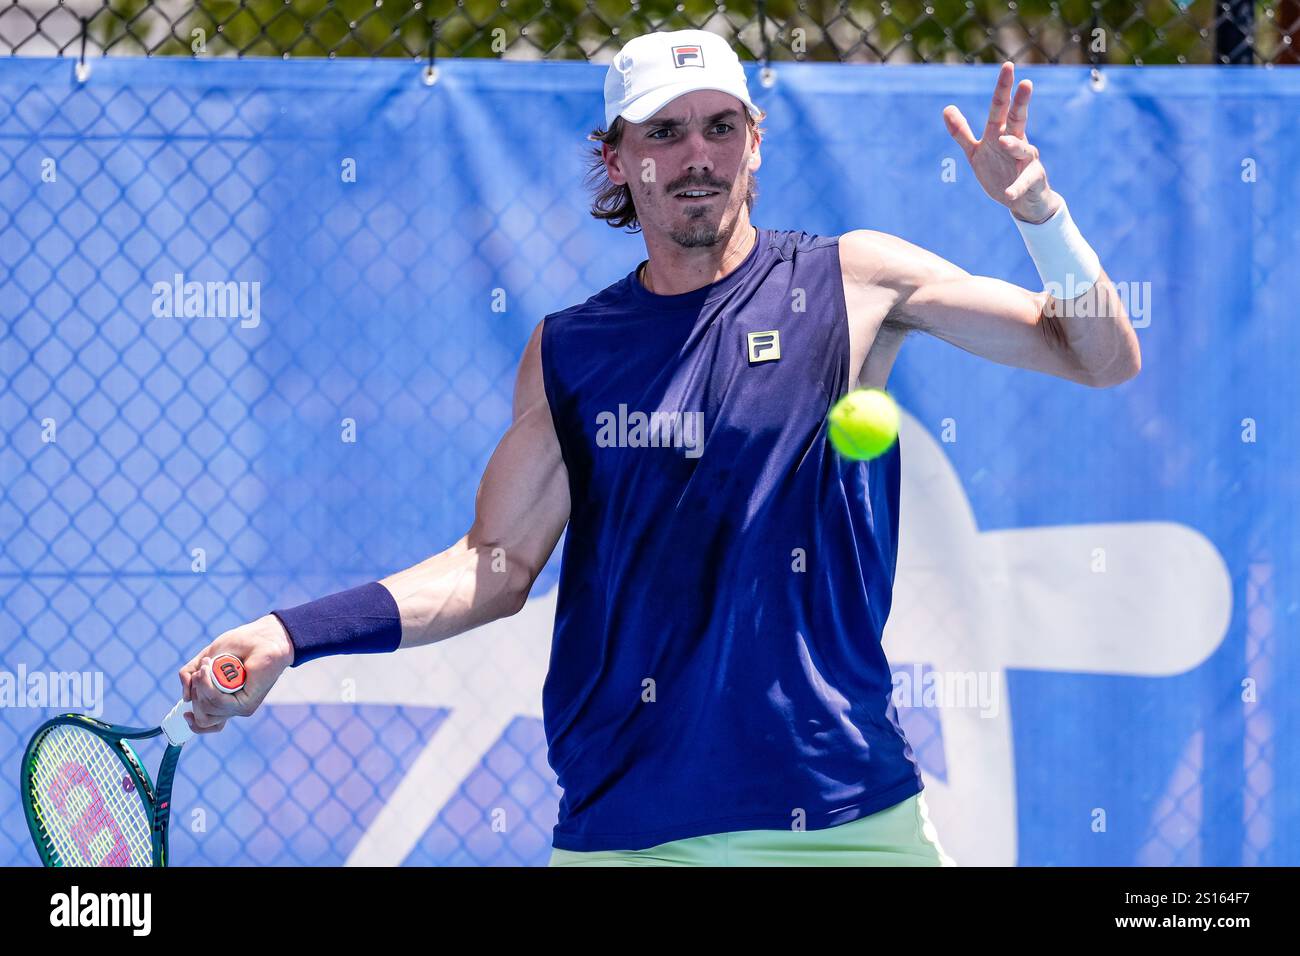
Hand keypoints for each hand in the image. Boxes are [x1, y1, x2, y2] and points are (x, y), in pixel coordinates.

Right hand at [178, 614, 293, 733]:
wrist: (263, 637)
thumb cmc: (239, 645)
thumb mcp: (207, 658)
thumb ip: (190, 676)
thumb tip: (185, 699)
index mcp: (224, 701)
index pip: (207, 725)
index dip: (193, 723)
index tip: (185, 713)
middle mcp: (232, 708)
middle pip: (203, 719)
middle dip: (195, 695)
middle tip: (202, 671)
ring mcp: (240, 707)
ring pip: (206, 710)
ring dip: (200, 686)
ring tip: (206, 665)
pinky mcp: (247, 703)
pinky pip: (217, 702)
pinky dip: (207, 687)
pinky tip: (207, 670)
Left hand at [943, 62, 1060, 224]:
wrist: (1023, 199)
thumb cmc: (1000, 170)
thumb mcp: (976, 151)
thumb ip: (962, 132)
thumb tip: (946, 108)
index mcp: (1001, 132)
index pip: (1002, 107)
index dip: (1003, 88)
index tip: (1007, 66)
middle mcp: (1017, 142)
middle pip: (1019, 119)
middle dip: (1021, 102)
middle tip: (1026, 83)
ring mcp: (1026, 161)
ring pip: (1022, 148)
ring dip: (1013, 145)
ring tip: (1003, 141)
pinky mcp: (1031, 180)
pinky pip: (1023, 184)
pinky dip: (1015, 188)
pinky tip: (1008, 194)